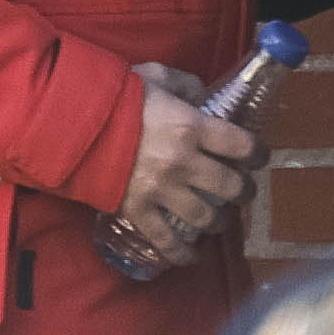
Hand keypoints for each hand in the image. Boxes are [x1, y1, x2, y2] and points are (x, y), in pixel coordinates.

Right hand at [116, 65, 261, 268]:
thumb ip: (184, 84)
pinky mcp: (139, 210)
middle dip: (243, 191)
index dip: (257, 153)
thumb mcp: (156, 76)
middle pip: (230, 186)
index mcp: (192, 126)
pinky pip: (166, 240)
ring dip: (219, 222)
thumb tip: (201, 94)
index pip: (241, 144)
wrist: (74, 124)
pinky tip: (192, 258)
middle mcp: (184, 162)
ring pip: (205, 217)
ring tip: (220, 220)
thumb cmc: (117, 97)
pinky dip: (182, 254)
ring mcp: (162, 190)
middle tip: (243, 191)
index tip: (259, 157)